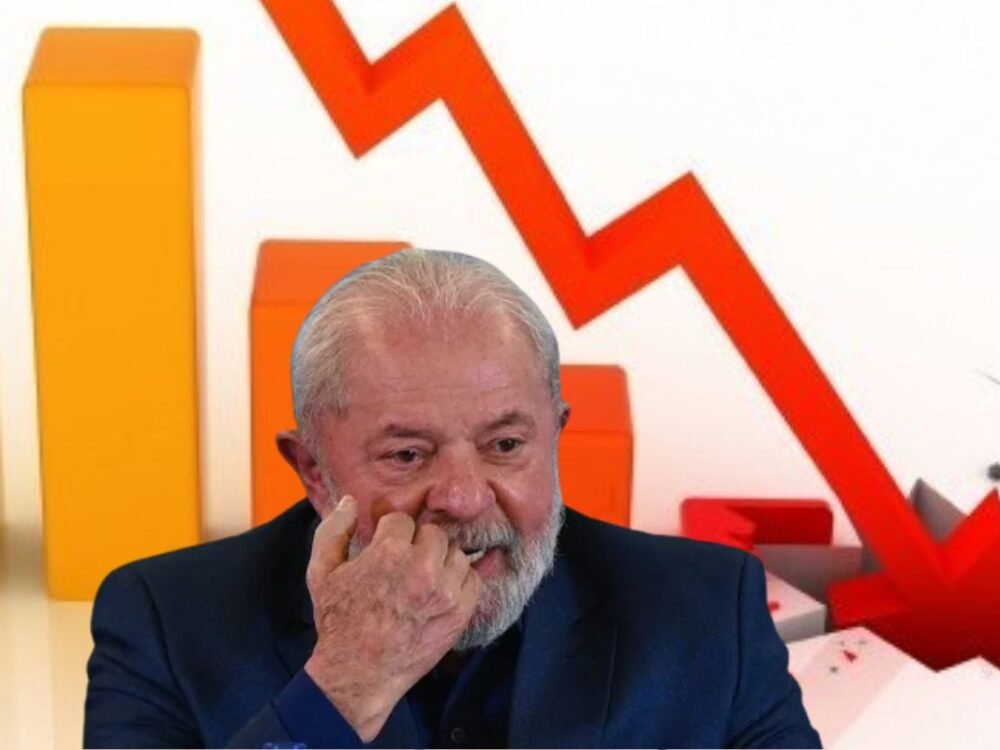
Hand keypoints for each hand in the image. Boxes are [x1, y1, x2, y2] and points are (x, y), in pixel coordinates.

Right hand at [303, 496, 482, 740]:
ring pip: (455, 553)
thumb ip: (333, 530)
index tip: (384, 546)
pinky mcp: (459, 613)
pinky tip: (441, 589)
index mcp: (389, 552)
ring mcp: (445, 591)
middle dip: (416, 543)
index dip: (389, 532)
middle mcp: (422, 568)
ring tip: (422, 577)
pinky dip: (460, 581)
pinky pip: (473, 580)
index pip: (402, 520)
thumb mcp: (321, 572)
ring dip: (440, 561)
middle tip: (403, 563)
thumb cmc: (338, 623)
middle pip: (433, 533)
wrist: (357, 674)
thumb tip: (350, 501)